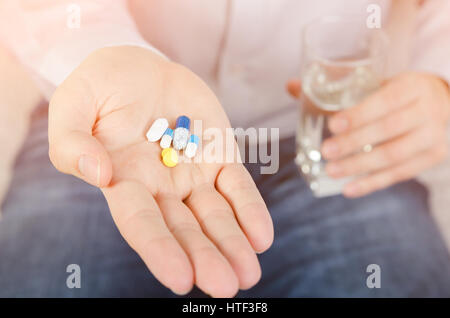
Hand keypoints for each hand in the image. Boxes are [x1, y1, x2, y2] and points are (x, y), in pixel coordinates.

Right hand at [48, 46, 272, 296]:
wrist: (137, 67)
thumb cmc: (99, 88)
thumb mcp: (72, 105)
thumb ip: (72, 143)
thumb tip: (99, 175)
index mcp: (124, 181)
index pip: (141, 223)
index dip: (159, 250)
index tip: (180, 279)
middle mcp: (160, 187)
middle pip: (183, 229)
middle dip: (204, 258)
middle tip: (225, 286)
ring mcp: (192, 173)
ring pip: (215, 216)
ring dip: (233, 244)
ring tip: (249, 273)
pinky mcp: (219, 155)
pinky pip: (237, 186)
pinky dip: (250, 210)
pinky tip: (262, 237)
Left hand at [287, 72, 449, 196]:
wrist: (443, 104)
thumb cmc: (398, 94)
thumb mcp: (377, 83)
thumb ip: (336, 87)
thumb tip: (290, 85)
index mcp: (411, 87)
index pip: (386, 101)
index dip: (359, 114)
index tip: (333, 125)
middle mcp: (427, 110)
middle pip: (388, 130)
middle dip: (354, 143)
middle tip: (326, 151)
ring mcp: (433, 137)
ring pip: (394, 156)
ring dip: (360, 166)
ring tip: (332, 171)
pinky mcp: (432, 158)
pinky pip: (400, 174)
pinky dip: (372, 183)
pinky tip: (349, 189)